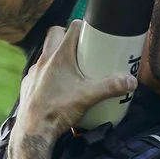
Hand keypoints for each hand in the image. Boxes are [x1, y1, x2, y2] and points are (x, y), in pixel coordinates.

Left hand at [16, 21, 136, 142]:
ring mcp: (34, 72)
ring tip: (71, 69)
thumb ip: (111, 87)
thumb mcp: (89, 97)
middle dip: (67, 36)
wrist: (34, 132)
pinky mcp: (28, 85)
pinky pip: (38, 72)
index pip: (71, 28)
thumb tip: (131, 81)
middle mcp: (44, 60)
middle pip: (54, 34)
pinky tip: (57, 86)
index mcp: (59, 56)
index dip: (83, 27)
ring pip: (45, 54)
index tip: (92, 34)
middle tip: (81, 49)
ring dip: (57, 56)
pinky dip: (47, 74)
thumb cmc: (58, 111)